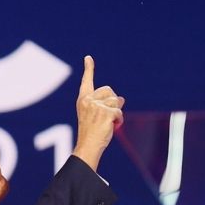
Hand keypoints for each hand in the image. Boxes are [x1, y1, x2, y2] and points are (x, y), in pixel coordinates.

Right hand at [71, 55, 124, 170]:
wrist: (87, 146)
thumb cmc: (91, 133)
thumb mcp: (95, 116)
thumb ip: (105, 105)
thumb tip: (122, 99)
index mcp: (83, 100)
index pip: (86, 81)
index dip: (88, 69)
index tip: (88, 58)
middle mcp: (88, 101)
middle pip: (109, 90)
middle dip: (113, 101)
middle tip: (108, 115)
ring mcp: (96, 106)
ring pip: (116, 101)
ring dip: (117, 112)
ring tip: (109, 123)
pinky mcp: (105, 112)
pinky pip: (119, 112)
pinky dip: (119, 120)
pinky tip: (112, 126)